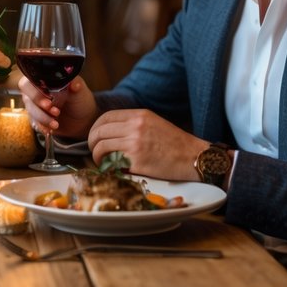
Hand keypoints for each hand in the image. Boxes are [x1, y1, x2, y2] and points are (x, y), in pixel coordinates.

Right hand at [17, 75, 98, 138]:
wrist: (82, 118)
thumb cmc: (79, 99)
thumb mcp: (80, 91)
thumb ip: (77, 84)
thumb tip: (74, 83)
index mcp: (44, 79)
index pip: (32, 81)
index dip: (38, 91)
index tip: (50, 99)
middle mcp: (36, 90)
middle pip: (28, 96)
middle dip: (39, 105)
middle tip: (54, 111)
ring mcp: (34, 104)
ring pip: (31, 110)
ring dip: (42, 117)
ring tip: (56, 123)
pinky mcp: (36, 117)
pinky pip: (34, 122)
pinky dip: (42, 126)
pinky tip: (50, 130)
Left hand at [87, 109, 207, 180]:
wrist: (194, 157)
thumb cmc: (175, 143)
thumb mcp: (154, 123)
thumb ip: (133, 124)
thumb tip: (111, 132)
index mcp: (139, 115)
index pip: (106, 117)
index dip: (95, 128)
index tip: (95, 137)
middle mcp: (135, 126)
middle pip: (99, 132)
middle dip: (92, 143)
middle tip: (94, 151)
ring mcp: (135, 144)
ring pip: (101, 148)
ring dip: (97, 157)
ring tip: (102, 162)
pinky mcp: (137, 162)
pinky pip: (112, 163)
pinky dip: (108, 167)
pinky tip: (112, 170)